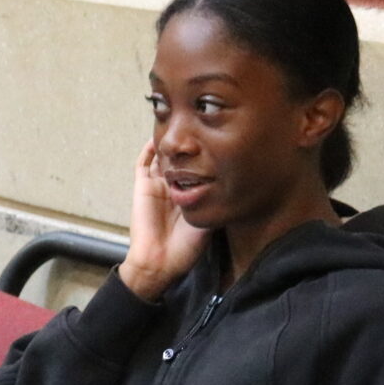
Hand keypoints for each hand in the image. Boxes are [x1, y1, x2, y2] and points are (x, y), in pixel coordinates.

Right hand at [118, 138, 210, 301]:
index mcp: (189, 196)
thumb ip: (220, 203)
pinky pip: (143, 162)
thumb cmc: (186, 249)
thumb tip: (241, 186)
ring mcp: (157, 186)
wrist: (160, 262)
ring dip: (169, 142)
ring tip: (178, 122)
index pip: (198, 169)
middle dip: (189, 144)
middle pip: (181, 159)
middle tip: (201, 124)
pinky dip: (149, 147)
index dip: (207, 155)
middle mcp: (174, 188)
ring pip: (163, 157)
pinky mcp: (143, 187)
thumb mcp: (212, 222)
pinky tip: (158, 134)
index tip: (222, 140)